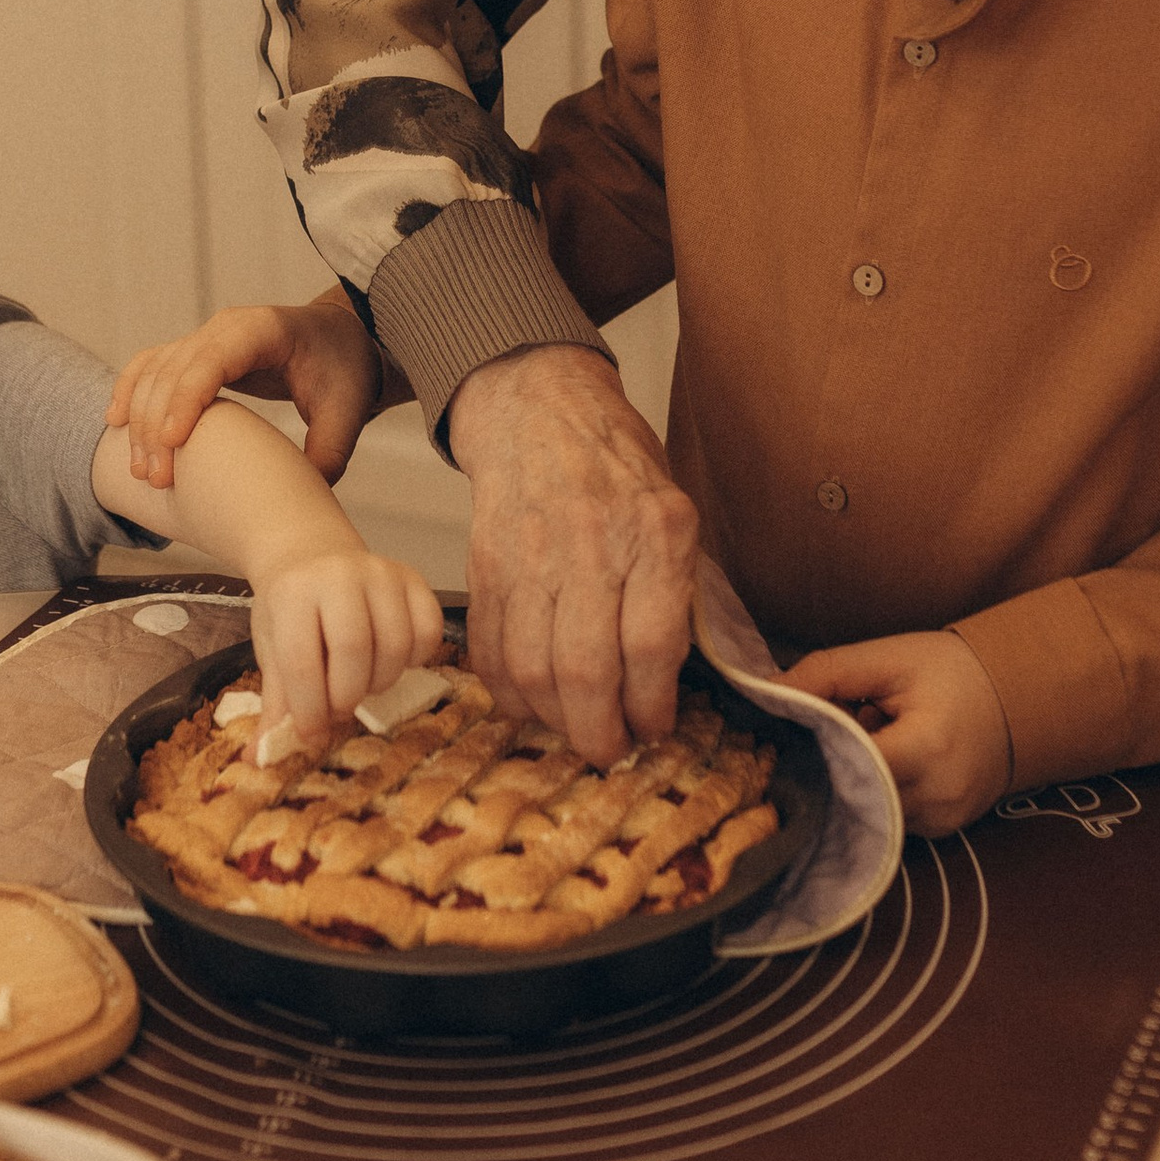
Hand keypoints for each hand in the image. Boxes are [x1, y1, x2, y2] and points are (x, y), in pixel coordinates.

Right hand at [107, 290, 377, 491]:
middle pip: (174, 370)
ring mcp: (205, 337)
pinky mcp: (194, 353)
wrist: (340, 340)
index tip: (174, 442)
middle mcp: (225, 327)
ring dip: (140, 419)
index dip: (188, 399)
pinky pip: (151, 366)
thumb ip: (328, 453)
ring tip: (142, 471)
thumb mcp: (348, 410)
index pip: (212, 360)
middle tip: (157, 479)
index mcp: (262, 330)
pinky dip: (130, 391)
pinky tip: (115, 423)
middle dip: (158, 425)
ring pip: (154, 371)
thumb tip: (301, 497)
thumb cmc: (345, 369)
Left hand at [248, 546, 444, 756]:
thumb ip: (276, 702)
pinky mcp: (415, 579)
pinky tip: (389, 661)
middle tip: (339, 708)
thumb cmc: (290, 609)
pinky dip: (414, 659)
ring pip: (396, 644)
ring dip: (380, 682)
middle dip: (347, 696)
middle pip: (354, 651)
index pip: (303, 661)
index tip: (312, 733)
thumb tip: (258, 761)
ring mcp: (382, 573)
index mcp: (294, 593)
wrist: (312, 555)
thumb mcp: (273, 647)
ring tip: (360, 683)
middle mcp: (340, 575)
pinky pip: (429, 631)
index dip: (309, 708)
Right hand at [449, 344, 697, 767]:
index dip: (651, 704)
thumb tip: (660, 682)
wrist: (538, 410)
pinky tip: (529, 702)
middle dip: (599, 732)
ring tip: (573, 730)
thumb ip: (672, 588)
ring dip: (553, 720)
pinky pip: (491, 649)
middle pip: (587, 669)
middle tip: (609, 750)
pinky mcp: (485, 566)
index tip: (653, 729)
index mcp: (655, 531)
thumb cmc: (616, 464)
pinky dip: (507, 691)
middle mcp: (591, 544)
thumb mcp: (673, 511)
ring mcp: (531, 555)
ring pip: (533, 670)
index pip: (653, 644)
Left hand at [783, 630, 1013, 837]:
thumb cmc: (950, 671)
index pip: (848, 763)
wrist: (1020, 697)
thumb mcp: (888, 658)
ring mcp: (943, 821)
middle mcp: (938, 796)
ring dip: (853, 779)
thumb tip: (767, 695)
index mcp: (927, 747)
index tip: (788, 732)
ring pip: (867, 809)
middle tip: (821, 731)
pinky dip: (875, 792)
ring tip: (868, 738)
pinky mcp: (943, 832)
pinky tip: (886, 760)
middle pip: (852, 791)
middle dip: (829, 763)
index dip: (814, 748)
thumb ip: (824, 674)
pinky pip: (889, 818)